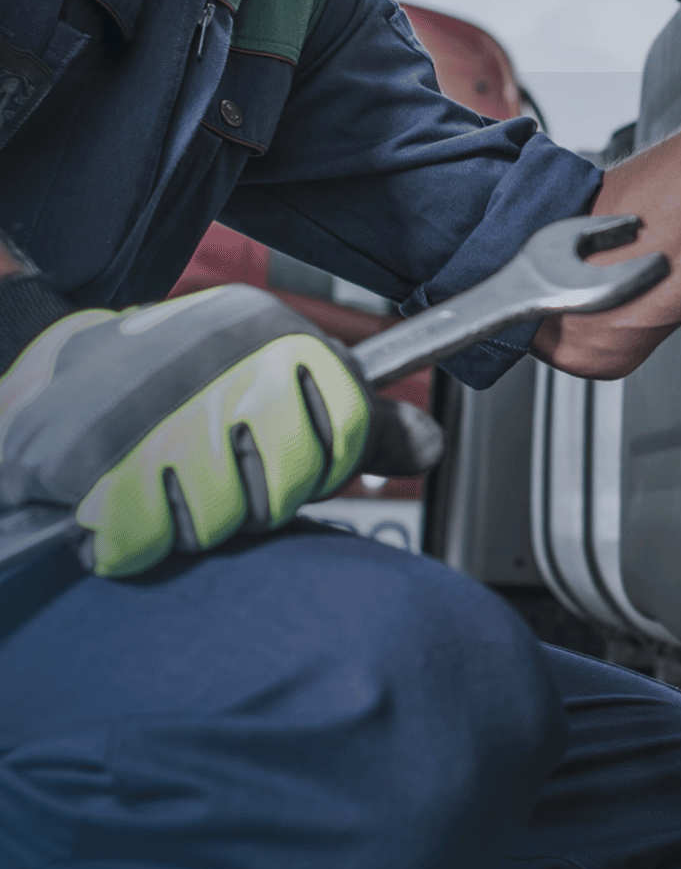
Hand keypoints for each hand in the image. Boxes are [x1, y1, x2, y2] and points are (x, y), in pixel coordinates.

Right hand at [0, 285, 378, 577]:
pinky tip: (127, 500)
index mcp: (270, 331)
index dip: (320, 465)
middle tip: (213, 473)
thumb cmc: (183, 389)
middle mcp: (217, 357)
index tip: (281, 457)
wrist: (62, 380)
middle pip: (285, 484)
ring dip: (191, 521)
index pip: (346, 426)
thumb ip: (355, 424)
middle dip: (252, 500)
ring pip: (217, 517)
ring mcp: (152, 405)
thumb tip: (430, 444)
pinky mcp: (87, 454)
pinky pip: (145, 537)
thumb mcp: (275, 386)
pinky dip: (135, 537)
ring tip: (164, 480)